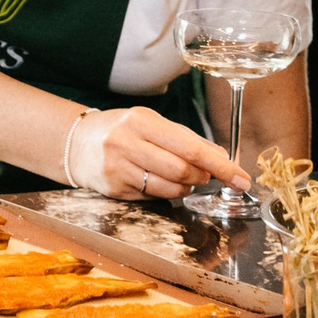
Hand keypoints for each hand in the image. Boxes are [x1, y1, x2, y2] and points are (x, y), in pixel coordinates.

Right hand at [63, 105, 251, 200]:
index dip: (221, 166)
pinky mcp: (114, 188)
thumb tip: (221, 156)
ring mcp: (118, 167)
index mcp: (141, 120)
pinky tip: (155, 180)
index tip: (241, 179)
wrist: (76, 144)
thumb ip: (186, 138)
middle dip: (201, 175)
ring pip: (170, 188)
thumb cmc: (120, 130)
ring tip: (178, 176)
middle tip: (201, 173)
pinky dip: (164, 192)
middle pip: (183, 170)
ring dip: (184, 186)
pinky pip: (153, 197)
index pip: (191, 147)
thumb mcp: (151, 123)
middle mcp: (126, 142)